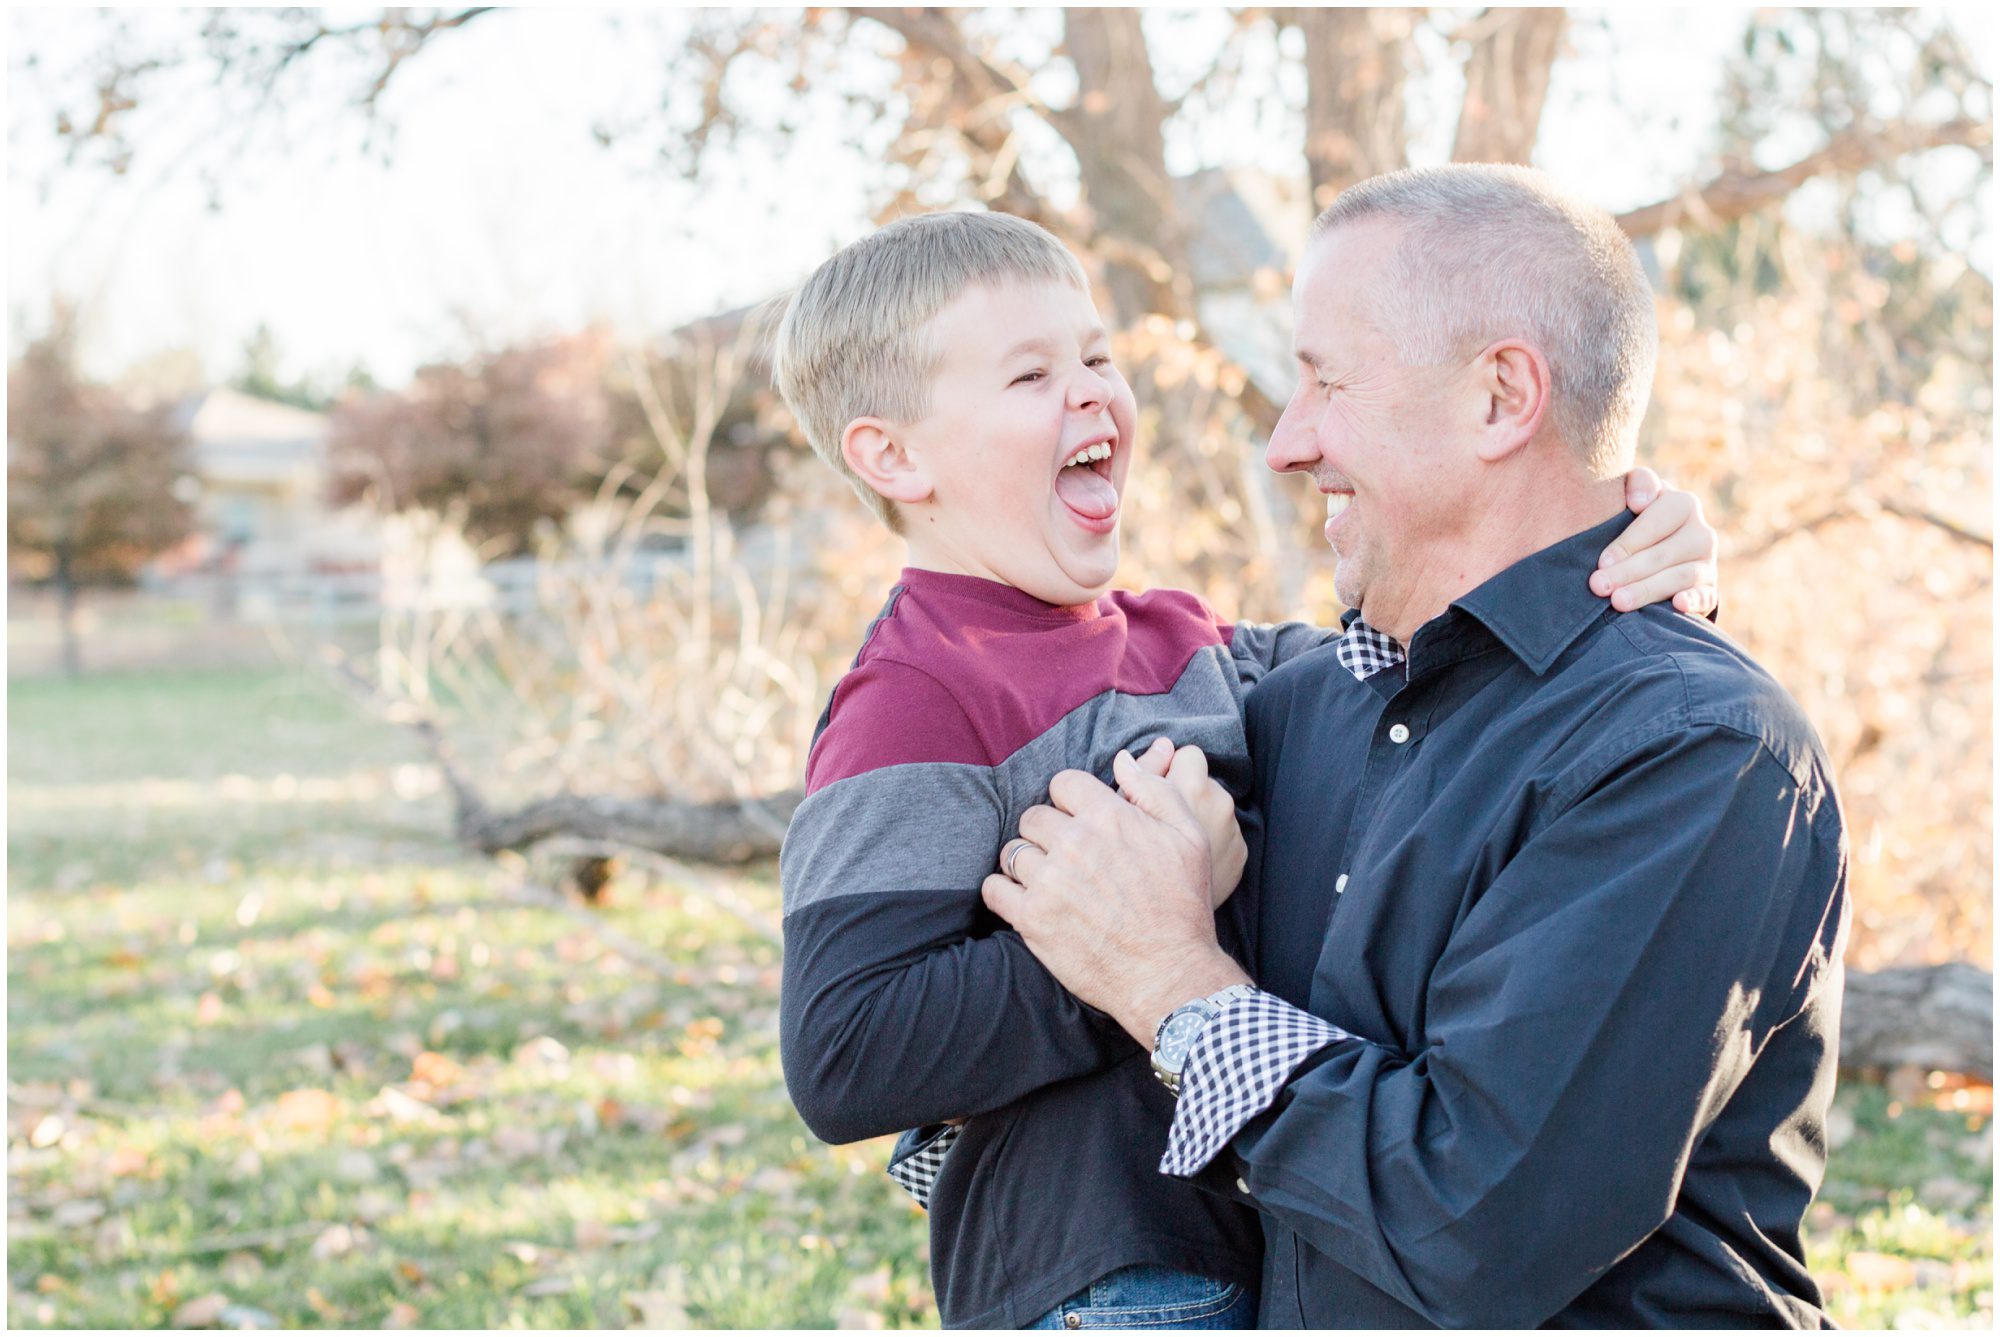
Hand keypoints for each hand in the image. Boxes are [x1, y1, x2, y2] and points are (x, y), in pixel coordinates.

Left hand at [985, 755, 1249, 1044]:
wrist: (1169, 973)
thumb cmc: (1183, 905)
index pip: (1063, 783)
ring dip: (1026, 863)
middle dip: (1047, 833)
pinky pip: (994, 888)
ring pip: (1013, 851)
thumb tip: (1121, 759)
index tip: (1079, 822)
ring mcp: (1049, 881)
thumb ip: (1154, 791)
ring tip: (1048, 881)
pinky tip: (1024, 900)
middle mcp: (1074, 843)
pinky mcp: (1032, 919)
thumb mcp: (1190, 837)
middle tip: (1065, 857)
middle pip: (1034, 816)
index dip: (1071, 802)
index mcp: (1110, 817)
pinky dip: (1004, 892)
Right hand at [1125, 738, 1246, 908]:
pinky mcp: (1241, 855)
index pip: (1186, 755)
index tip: (1155, 794)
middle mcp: (1218, 804)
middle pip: (1203, 780)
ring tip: (1174, 843)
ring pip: (1215, 808)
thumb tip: (1164, 743)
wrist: (1160, 928)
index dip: (1168, 772)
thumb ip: (1145, 773)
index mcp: (1189, 787)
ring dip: (1200, 817)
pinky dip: (1212, 842)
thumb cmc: (1130, 866)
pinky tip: (1191, 859)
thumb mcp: (1124, 814)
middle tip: (1163, 821)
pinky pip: (1226, 834)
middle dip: (1186, 793)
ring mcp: (1233, 832)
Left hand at [1595, 467, 1718, 615]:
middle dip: (1628, 571)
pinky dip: (1693, 600)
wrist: (1657, 544)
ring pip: (1680, 577)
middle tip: (1599, 586)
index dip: (1629, 542)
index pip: (1656, 522)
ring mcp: (1707, 563)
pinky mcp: (1709, 590)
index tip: (1602, 561)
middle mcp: (1701, 533)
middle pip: (1664, 553)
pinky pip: (1705, 597)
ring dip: (1648, 590)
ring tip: (1618, 602)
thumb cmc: (1635, 516)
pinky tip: (1677, 605)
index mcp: (1683, 504)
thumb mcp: (1635, 493)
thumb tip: (1639, 501)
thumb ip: (1639, 483)